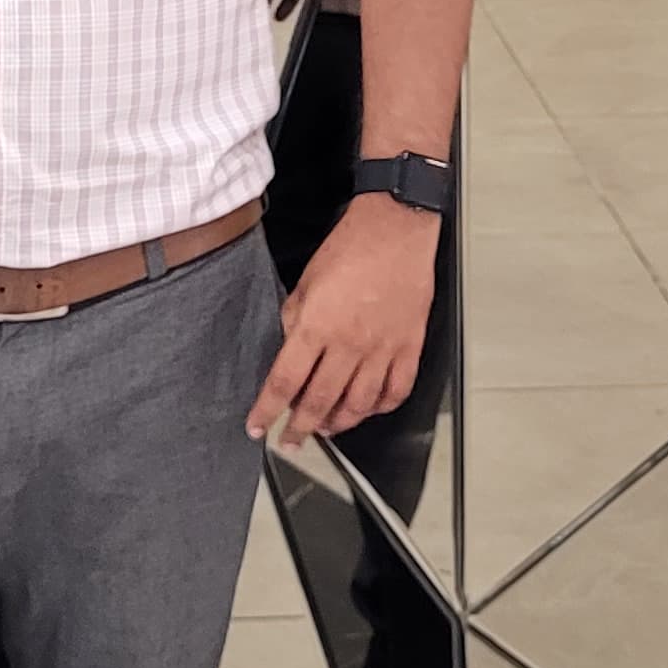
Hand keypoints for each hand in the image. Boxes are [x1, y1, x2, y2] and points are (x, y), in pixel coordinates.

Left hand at [248, 194, 437, 448]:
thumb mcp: (305, 280)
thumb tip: (290, 349)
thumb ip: (294, 319)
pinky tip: (369, 409)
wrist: (397, 226)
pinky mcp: (409, 346)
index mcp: (317, 325)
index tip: (257, 426)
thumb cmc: (352, 245)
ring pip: (359, 405)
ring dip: (339, 423)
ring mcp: (382, 348)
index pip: (284, 381)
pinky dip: (381, 407)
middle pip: (320, 401)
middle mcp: (349, 344)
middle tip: (291, 440)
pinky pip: (396, 390)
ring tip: (327, 429)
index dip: (268, 409)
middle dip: (300, 428)